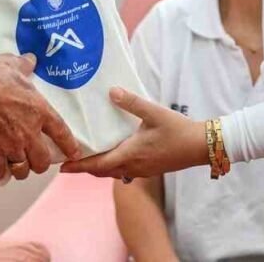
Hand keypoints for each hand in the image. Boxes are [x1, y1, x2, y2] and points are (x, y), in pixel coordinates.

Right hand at [0, 53, 81, 182]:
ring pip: (23, 170)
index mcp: (39, 111)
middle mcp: (29, 132)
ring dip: (21, 170)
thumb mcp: (13, 65)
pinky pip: (0, 172)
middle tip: (34, 159)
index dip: (69, 145)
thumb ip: (25, 65)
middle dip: (40, 163)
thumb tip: (31, 59)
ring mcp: (11, 145)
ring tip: (16, 165)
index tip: (74, 153)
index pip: (61, 133)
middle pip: (42, 161)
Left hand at [60, 87, 207, 179]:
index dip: (78, 167)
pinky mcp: (149, 168)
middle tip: (68, 160)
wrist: (201, 147)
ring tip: (86, 156)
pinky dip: (111, 165)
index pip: (97, 165)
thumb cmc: (178, 130)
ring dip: (98, 167)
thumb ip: (132, 102)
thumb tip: (111, 91)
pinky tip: (112, 153)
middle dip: (84, 168)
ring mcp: (142, 170)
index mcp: (130, 154)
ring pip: (113, 172)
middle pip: (102, 172)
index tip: (61, 167)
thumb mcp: (154, 112)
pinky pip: (123, 170)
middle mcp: (133, 166)